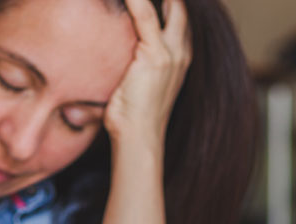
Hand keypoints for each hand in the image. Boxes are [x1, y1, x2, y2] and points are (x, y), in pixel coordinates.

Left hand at [105, 0, 191, 143]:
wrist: (138, 138)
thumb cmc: (132, 116)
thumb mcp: (137, 83)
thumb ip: (134, 64)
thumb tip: (114, 61)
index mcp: (179, 57)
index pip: (176, 17)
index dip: (169, 3)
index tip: (153, 0)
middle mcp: (181, 51)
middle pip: (179, 8)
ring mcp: (171, 53)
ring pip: (168, 6)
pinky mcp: (155, 55)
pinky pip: (145, 15)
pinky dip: (136, 0)